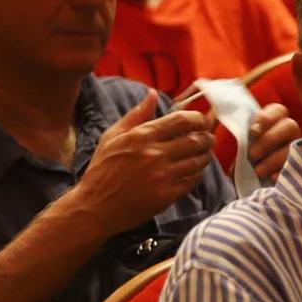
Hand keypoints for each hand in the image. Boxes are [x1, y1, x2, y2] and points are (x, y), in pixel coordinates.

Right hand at [68, 91, 215, 235]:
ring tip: (203, 153)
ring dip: (205, 155)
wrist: (93, 207)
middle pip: (196, 140)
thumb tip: (153, 94)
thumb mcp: (112, 137)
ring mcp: (162, 176)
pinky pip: (193, 180)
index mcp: (141, 136)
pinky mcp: (167, 195)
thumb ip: (136, 115)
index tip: (201, 121)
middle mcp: (154, 154)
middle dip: (207, 137)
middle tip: (208, 138)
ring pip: (198, 161)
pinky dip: (198, 174)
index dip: (198, 119)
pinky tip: (193, 171)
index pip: (182, 120)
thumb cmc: (101, 170)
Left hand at [247, 102, 300, 178]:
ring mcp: (298, 149)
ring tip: (258, 171)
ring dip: (274, 159)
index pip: (278, 110)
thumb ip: (241, 138)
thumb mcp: (242, 144)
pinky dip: (283, 172)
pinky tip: (272, 178)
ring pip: (293, 148)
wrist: (252, 181)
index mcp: (276, 121)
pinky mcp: (300, 166)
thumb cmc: (247, 157)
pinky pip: (298, 167)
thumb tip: (235, 139)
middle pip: (290, 126)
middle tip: (252, 154)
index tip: (252, 132)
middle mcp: (290, 133)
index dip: (267, 118)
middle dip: (270, 139)